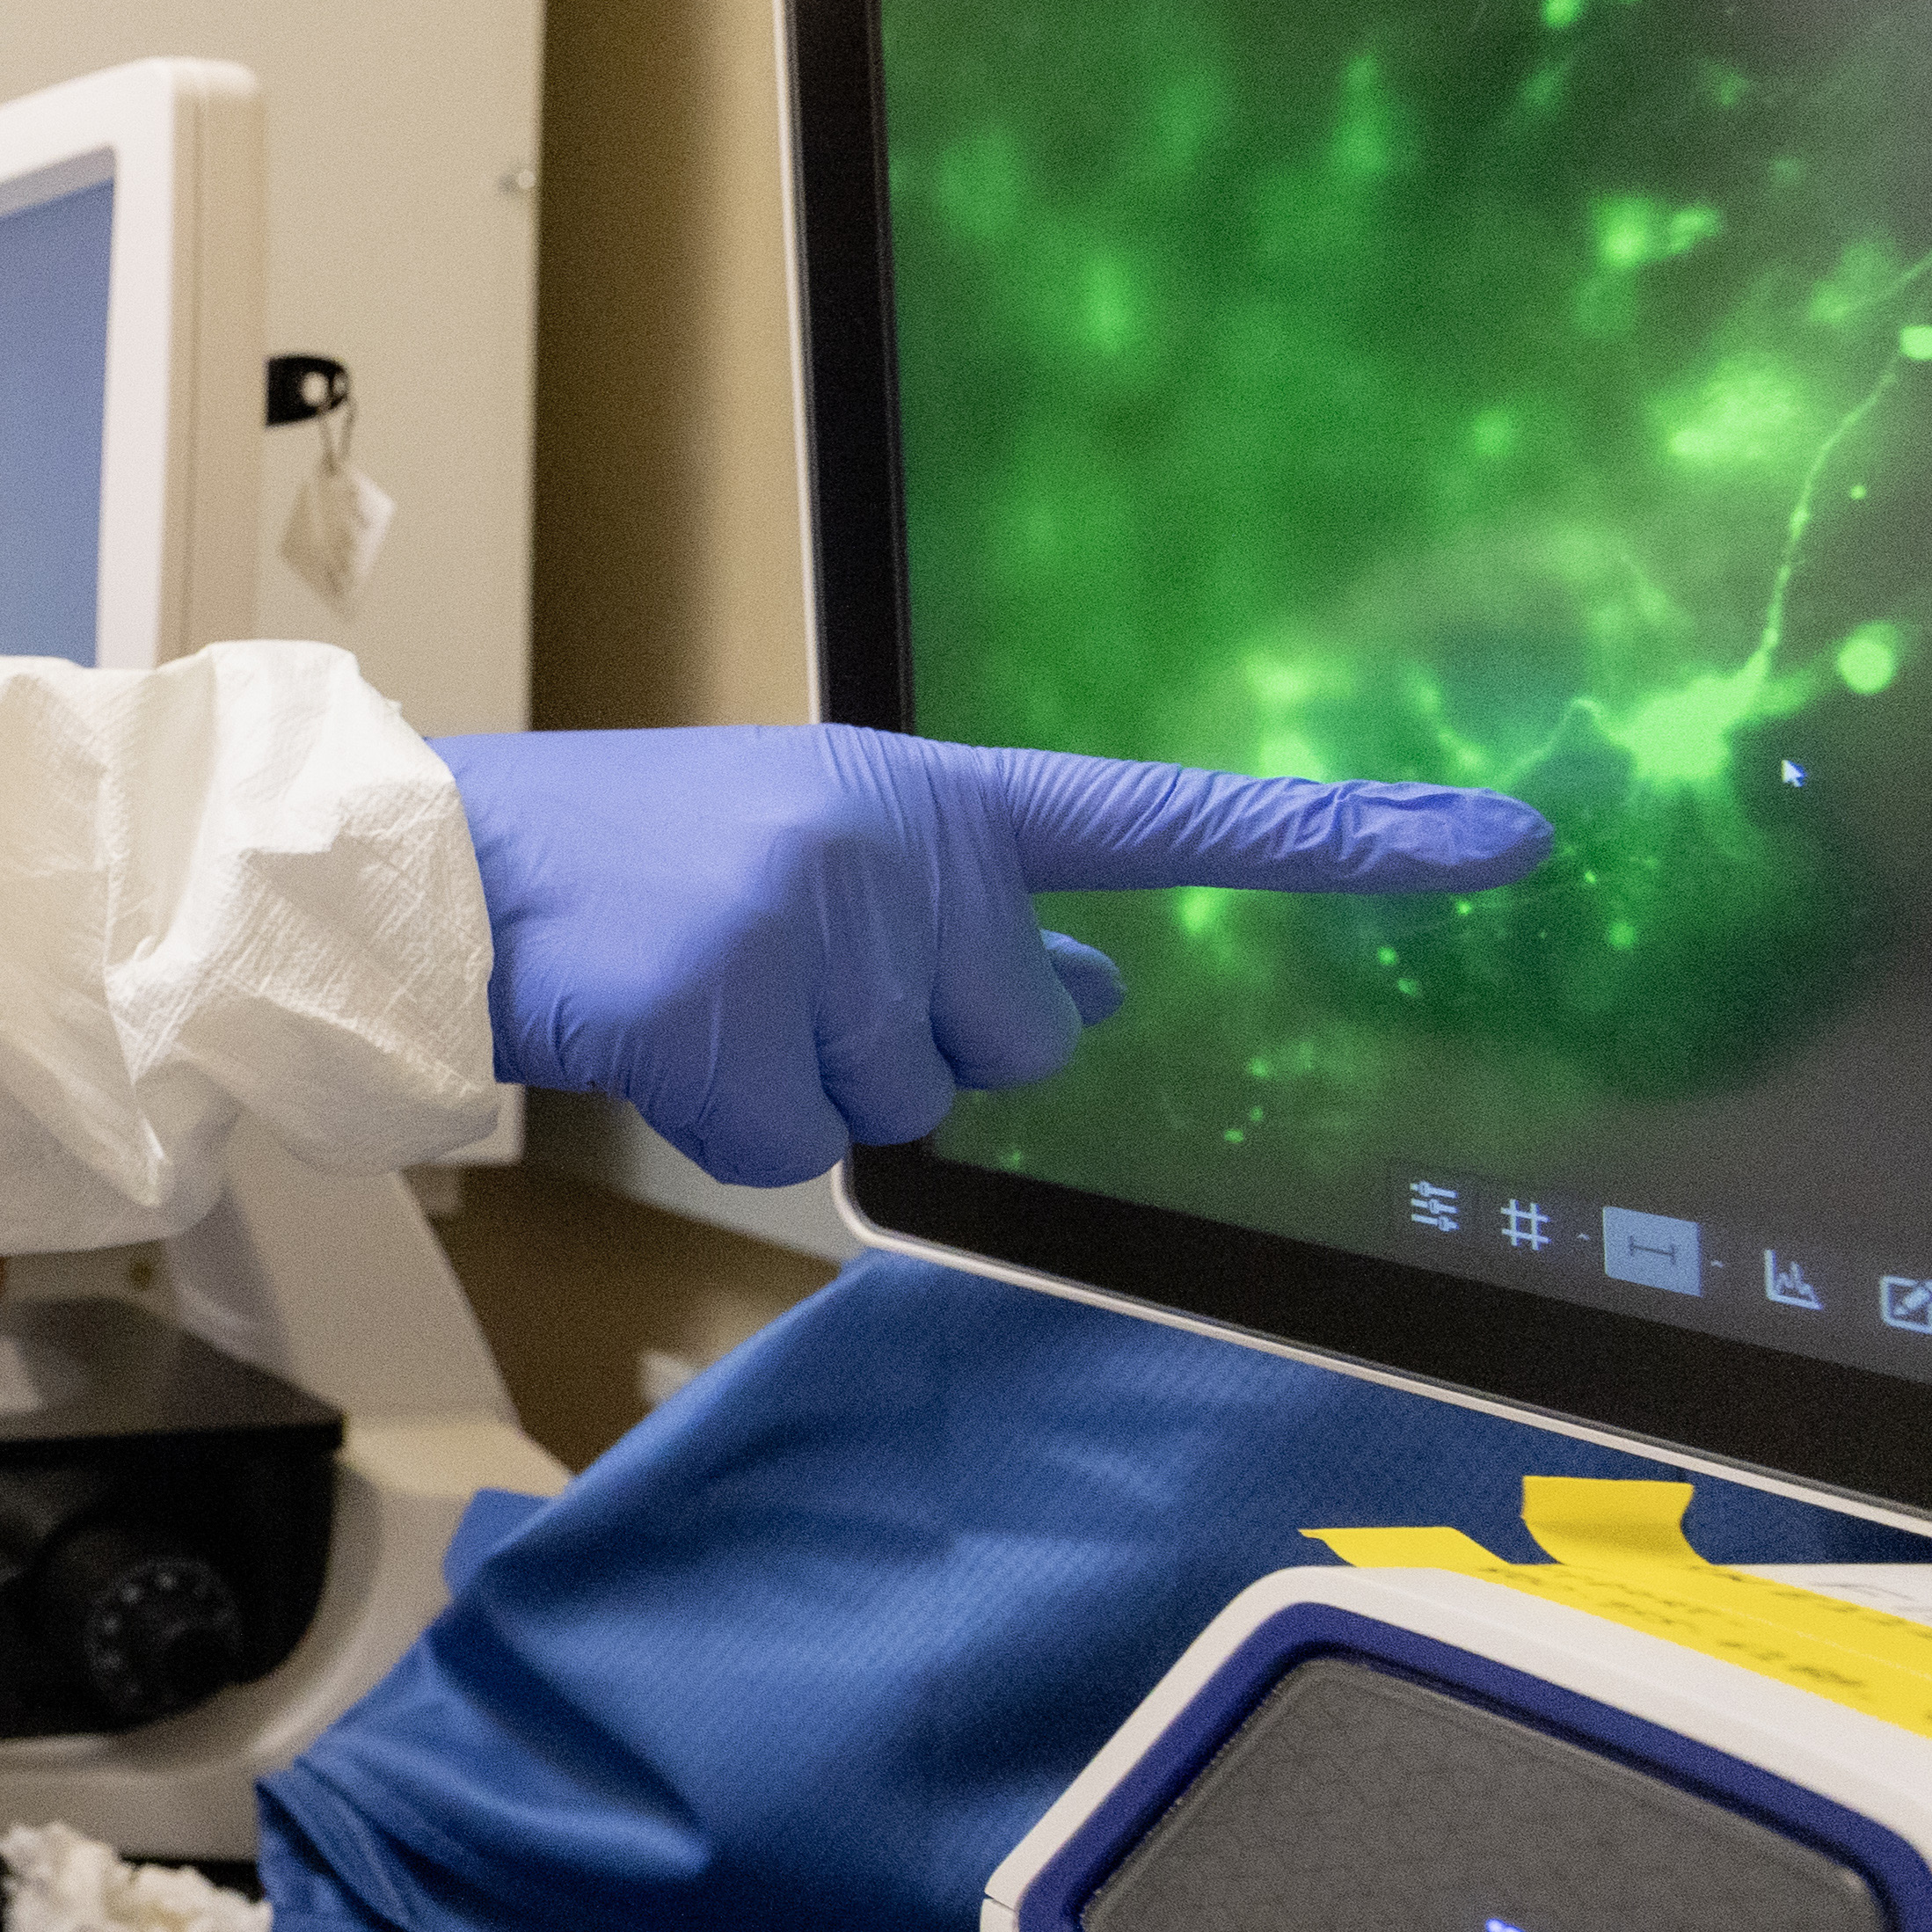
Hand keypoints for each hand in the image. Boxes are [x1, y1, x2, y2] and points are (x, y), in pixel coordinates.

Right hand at [439, 727, 1549, 1191]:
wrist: (427, 865)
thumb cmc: (620, 866)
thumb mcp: (810, 851)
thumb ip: (958, 918)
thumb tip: (1093, 1000)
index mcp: (926, 788)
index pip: (1166, 821)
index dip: (1341, 844)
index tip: (1504, 846)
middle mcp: (895, 843)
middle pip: (1011, 1042)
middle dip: (904, 1043)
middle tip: (772, 979)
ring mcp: (818, 925)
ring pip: (903, 1108)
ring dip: (800, 1086)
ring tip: (697, 996)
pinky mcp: (735, 1012)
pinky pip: (788, 1143)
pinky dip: (717, 1121)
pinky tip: (651, 1040)